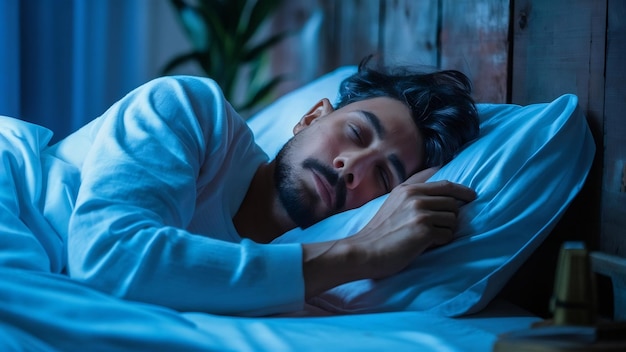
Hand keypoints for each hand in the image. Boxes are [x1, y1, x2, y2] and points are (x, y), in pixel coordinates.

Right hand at [302, 167, 475, 297]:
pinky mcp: (424, 229)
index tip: (471, 196)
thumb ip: (413, 191)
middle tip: (437, 228)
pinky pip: (448, 234)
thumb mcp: (393, 202)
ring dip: (445, 230)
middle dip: (449, 217)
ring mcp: (420, 212)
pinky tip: (425, 245)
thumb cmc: (379, 232)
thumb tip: (437, 173)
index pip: (444, 184)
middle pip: (452, 203)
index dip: (462, 190)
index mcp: (407, 189)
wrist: (364, 251)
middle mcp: (415, 197)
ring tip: (429, 237)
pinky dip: (440, 242)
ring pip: (453, 219)